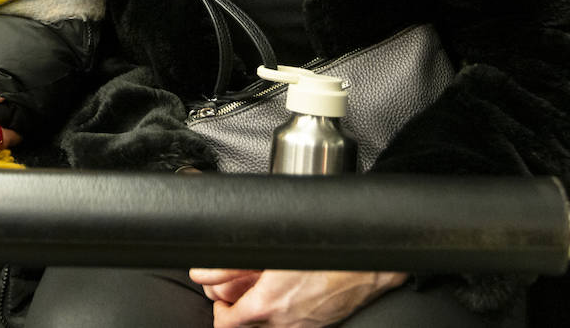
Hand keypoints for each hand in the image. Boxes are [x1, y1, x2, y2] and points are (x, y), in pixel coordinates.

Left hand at [189, 269, 407, 327]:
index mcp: (267, 304)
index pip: (227, 323)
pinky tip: (286, 298)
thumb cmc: (323, 252)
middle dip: (237, 313)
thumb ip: (234, 263)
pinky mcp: (318, 326)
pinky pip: (291, 327)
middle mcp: (284, 322)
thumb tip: (204, 271)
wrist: (365, 265)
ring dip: (260, 316)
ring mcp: (302, 327)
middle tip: (237, 296)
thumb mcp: (271, 250)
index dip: (219, 311)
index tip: (220, 299)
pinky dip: (282, 318)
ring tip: (262, 296)